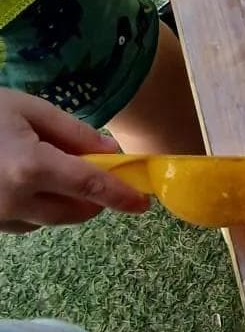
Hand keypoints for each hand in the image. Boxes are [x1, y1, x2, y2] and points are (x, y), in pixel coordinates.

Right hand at [0, 89, 150, 232]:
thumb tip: (110, 152)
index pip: (90, 186)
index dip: (121, 195)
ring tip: (50, 169)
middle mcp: (16, 200)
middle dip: (94, 198)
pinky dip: (39, 206)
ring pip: (52, 220)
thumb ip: (74, 132)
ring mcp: (0, 217)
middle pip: (75, 211)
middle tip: (94, 171)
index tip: (143, 203)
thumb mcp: (29, 109)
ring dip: (65, 202)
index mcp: (31, 167)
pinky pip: (27, 222)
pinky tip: (25, 181)